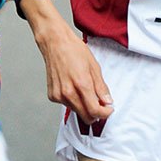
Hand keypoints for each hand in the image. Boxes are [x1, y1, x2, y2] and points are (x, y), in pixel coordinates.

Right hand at [31, 6, 113, 125]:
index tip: (109, 109)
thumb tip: (107, 101)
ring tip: (84, 90)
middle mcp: (68, 92)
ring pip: (76, 111)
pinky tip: (72, 87)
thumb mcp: (94, 67)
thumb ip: (101, 87)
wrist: (55, 43)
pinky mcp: (52, 96)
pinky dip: (73, 101)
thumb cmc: (74, 50)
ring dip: (84, 107)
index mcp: (81, 84)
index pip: (95, 111)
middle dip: (95, 114)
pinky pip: (67, 105)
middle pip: (86, 116)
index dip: (105, 113)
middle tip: (100, 104)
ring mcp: (58, 95)